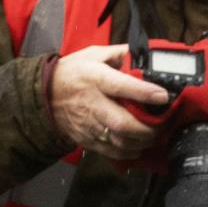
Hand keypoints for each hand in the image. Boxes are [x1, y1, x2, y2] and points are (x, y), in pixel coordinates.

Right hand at [48, 44, 170, 160]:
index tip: (163, 96)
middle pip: (123, 123)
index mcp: (95, 79)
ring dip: (141, 142)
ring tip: (153, 135)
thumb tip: (144, 54)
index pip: (122, 87)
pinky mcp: (86, 138)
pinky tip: (137, 146)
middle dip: (148, 128)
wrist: (44, 94)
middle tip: (162, 124)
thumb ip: (119, 54)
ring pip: (120, 141)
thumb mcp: (93, 55)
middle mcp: (93, 103)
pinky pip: (111, 151)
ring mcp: (89, 124)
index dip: (145, 93)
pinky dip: (129, 152)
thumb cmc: (71, 73)